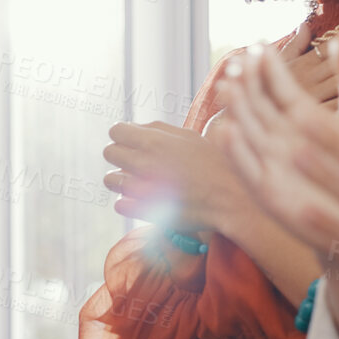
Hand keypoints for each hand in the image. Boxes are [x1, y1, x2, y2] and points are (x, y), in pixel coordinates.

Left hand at [102, 121, 252, 235]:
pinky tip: (142, 199)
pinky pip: (119, 205)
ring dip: (121, 179)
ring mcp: (141, 189)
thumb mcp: (190, 137)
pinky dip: (127, 202)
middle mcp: (143, 163)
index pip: (116, 130)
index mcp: (154, 141)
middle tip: (136, 162)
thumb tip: (135, 127)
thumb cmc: (213, 165)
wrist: (229, 199)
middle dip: (120, 155)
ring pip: (110, 180)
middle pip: (109, 152)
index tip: (132, 142)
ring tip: (138, 181)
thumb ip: (159, 129)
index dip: (122, 135)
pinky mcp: (144, 211)